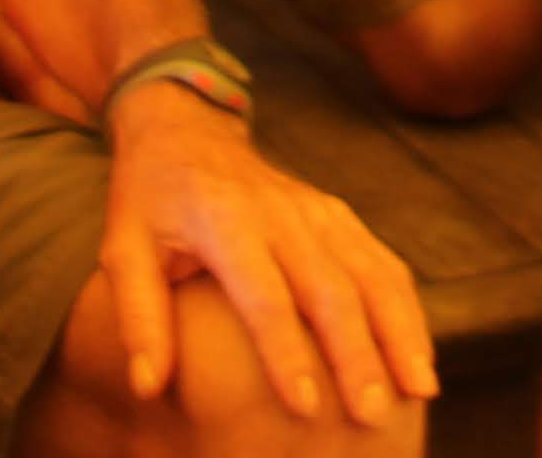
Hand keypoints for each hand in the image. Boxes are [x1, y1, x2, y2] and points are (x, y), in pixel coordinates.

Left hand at [98, 90, 437, 427]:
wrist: (188, 127)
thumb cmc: (150, 200)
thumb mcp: (123, 248)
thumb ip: (139, 317)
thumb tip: (148, 387)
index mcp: (225, 219)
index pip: (264, 295)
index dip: (286, 352)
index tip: (304, 407)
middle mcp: (282, 212)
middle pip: (332, 289)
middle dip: (358, 354)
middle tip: (372, 414)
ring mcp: (318, 210)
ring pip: (372, 273)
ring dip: (399, 331)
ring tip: (418, 389)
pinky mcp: (339, 214)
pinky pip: (382, 261)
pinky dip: (406, 308)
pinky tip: (418, 354)